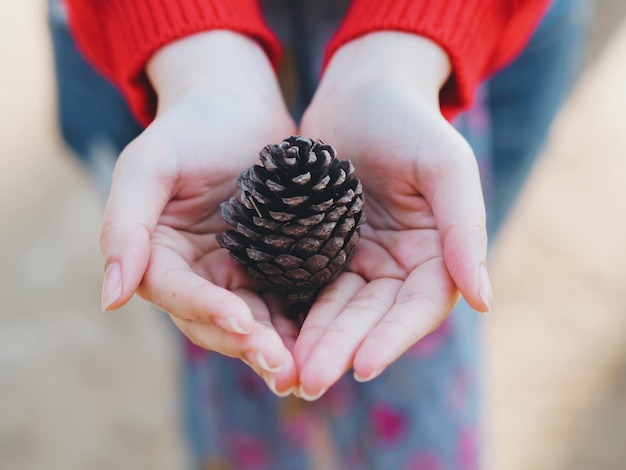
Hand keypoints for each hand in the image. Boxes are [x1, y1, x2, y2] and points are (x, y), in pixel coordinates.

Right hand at [99, 32, 298, 394]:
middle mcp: (196, 273)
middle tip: (282, 367)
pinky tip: (321, 340)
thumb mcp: (149, 166)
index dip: (207, 309)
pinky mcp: (272, 265)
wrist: (237, 107)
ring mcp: (235, 273)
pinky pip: (282, 301)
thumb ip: (125, 226)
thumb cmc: (190, 129)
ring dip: (274, 347)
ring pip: (251, 321)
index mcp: (159, 255)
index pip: (177, 293)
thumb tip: (110, 298)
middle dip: (247, 343)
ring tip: (303, 369)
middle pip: (215, 320)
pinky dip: (297, 323)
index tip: (242, 322)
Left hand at [294, 33, 491, 398]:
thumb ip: (464, 229)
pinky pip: (307, 286)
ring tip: (288, 370)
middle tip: (310, 380)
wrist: (361, 92)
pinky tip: (272, 333)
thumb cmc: (410, 122)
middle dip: (343, 348)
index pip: (419, 306)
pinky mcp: (320, 249)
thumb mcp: (446, 166)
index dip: (394, 337)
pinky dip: (294, 310)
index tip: (365, 365)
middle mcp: (398, 265)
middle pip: (373, 316)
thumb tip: (484, 299)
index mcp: (436, 253)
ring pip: (337, 309)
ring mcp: (358, 259)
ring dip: (315, 339)